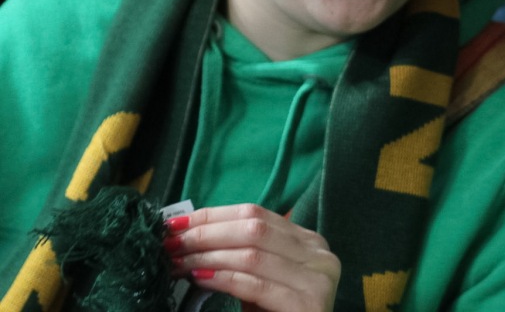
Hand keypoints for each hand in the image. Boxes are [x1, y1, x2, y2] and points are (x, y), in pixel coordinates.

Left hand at [165, 203, 339, 311]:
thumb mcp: (261, 279)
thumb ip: (242, 256)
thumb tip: (190, 236)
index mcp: (308, 241)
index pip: (256, 214)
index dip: (214, 216)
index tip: (176, 224)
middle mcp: (318, 253)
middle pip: (253, 229)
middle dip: (207, 234)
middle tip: (172, 243)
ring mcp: (317, 277)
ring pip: (253, 255)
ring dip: (208, 257)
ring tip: (179, 263)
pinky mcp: (309, 303)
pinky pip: (258, 286)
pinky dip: (226, 280)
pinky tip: (201, 280)